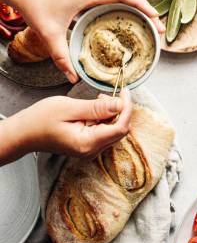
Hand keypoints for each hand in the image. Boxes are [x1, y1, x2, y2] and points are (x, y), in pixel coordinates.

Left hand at [0, 0, 163, 81]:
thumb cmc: (34, 4)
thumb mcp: (48, 34)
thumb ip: (61, 57)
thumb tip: (73, 77)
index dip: (142, 5)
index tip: (154, 18)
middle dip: (146, 10)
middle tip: (158, 27)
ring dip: (137, 9)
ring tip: (149, 24)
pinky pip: (113, 0)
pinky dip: (125, 9)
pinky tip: (127, 21)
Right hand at [0, 90, 132, 165]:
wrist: (23, 134)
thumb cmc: (40, 120)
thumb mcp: (68, 107)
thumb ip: (96, 108)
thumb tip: (120, 104)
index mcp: (88, 143)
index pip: (121, 127)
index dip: (127, 108)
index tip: (125, 91)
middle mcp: (92, 150)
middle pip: (120, 130)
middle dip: (119, 110)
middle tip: (104, 95)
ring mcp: (90, 150)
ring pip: (114, 130)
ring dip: (111, 113)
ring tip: (95, 101)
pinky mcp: (88, 145)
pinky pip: (105, 131)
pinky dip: (103, 118)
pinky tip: (92, 110)